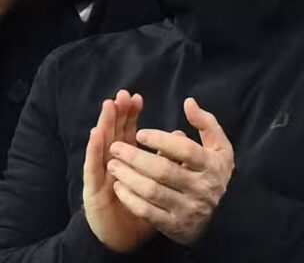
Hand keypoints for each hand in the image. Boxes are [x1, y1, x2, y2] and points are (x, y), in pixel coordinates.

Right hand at [83, 90, 155, 253]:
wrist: (127, 238)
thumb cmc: (145, 206)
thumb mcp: (161, 180)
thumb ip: (169, 156)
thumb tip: (180, 133)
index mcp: (129, 161)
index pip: (129, 132)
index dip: (131, 115)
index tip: (137, 97)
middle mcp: (114, 164)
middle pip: (115, 134)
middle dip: (118, 114)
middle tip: (122, 94)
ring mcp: (102, 176)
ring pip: (103, 145)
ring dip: (105, 124)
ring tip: (108, 106)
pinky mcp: (94, 190)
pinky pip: (94, 168)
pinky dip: (94, 150)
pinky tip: (96, 135)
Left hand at [107, 98, 234, 245]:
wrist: (220, 215)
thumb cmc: (213, 172)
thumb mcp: (220, 147)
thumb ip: (206, 123)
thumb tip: (188, 102)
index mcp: (213, 165)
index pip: (186, 150)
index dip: (161, 140)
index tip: (140, 133)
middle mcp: (202, 188)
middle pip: (164, 171)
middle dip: (136, 158)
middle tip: (115, 148)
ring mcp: (188, 208)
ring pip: (152, 191)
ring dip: (128, 177)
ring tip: (112, 164)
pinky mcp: (175, 225)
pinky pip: (147, 212)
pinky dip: (130, 198)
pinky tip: (118, 186)